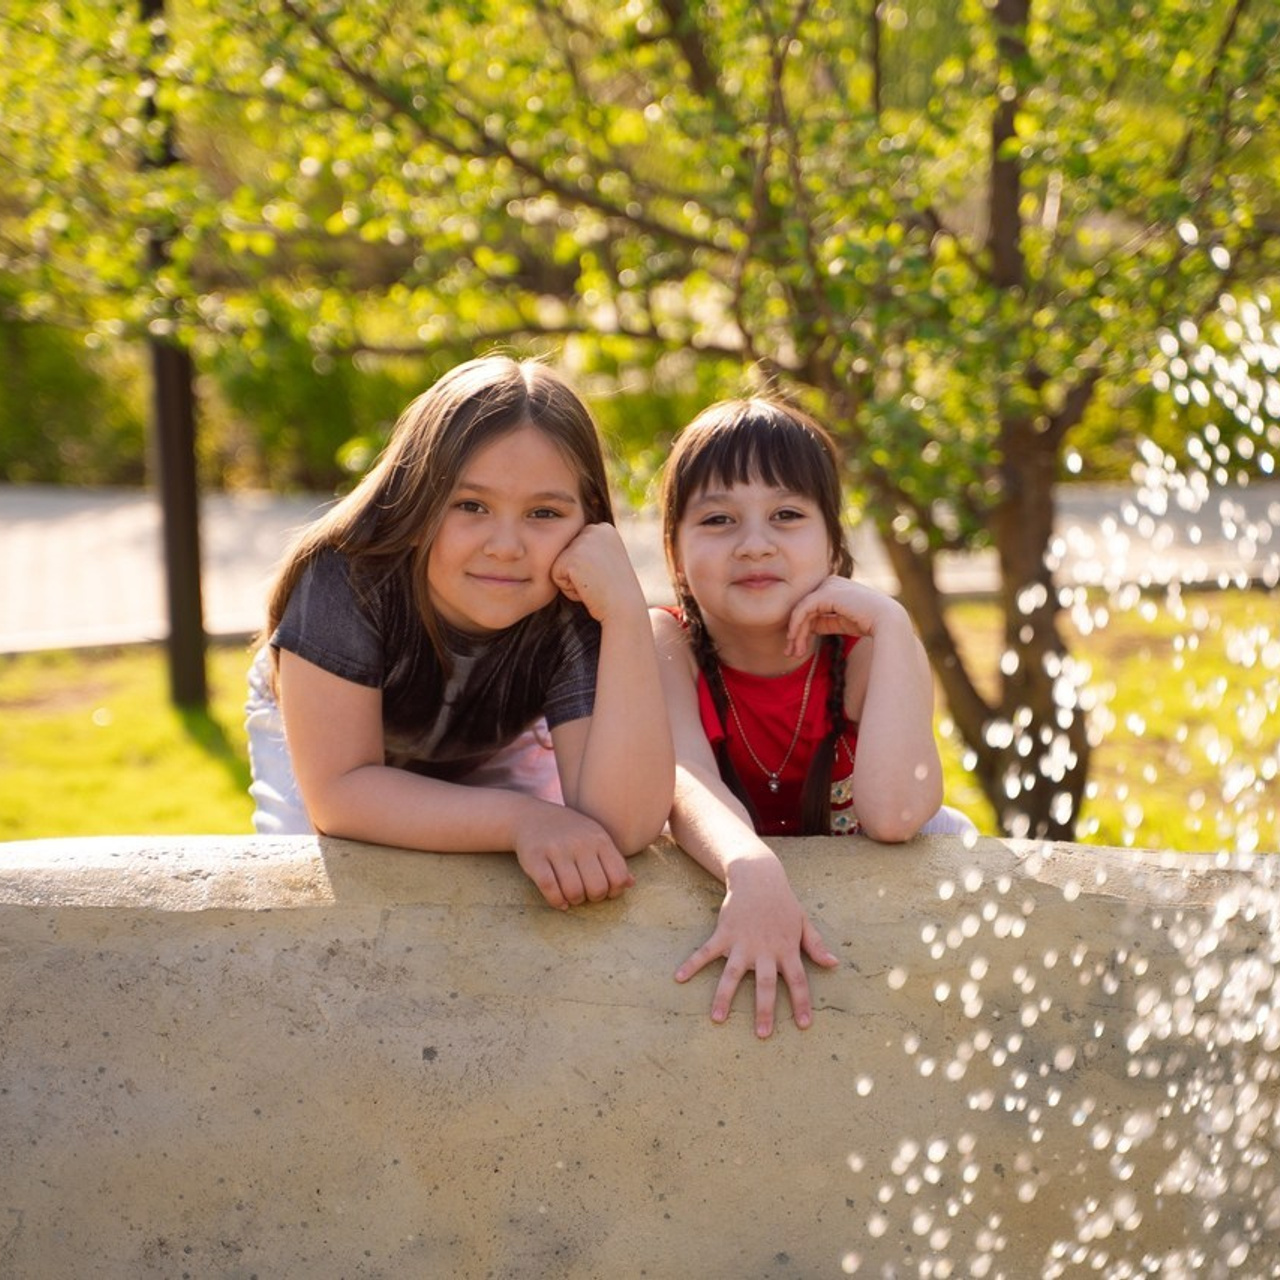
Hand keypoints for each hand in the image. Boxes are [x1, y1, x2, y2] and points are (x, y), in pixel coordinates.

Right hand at [514, 803, 635, 909]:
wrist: (532, 816)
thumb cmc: (570, 832)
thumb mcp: (596, 838)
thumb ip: (613, 860)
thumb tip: (631, 884)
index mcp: (599, 839)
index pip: (618, 876)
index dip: (615, 891)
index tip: (605, 890)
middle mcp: (580, 843)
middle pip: (597, 888)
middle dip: (593, 898)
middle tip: (586, 893)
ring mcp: (557, 849)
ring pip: (574, 891)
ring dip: (574, 901)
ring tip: (572, 897)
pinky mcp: (534, 857)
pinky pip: (549, 888)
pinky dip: (556, 901)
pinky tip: (559, 901)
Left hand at [550, 523, 645, 623]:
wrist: (625, 608)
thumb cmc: (617, 592)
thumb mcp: (608, 562)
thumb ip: (592, 551)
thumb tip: (573, 550)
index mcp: (604, 528)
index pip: (578, 548)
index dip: (589, 568)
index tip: (606, 574)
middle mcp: (593, 530)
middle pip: (567, 553)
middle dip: (580, 573)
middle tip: (600, 581)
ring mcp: (582, 542)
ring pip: (560, 564)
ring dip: (574, 581)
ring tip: (595, 585)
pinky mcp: (570, 559)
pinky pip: (556, 577)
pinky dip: (569, 590)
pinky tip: (588, 589)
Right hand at [675, 853, 838, 1037]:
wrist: (758, 877)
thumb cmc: (782, 902)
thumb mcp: (804, 922)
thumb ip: (816, 945)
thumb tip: (834, 964)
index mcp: (787, 948)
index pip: (798, 981)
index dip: (801, 1003)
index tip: (804, 1025)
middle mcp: (765, 949)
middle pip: (766, 984)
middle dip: (764, 1010)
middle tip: (762, 1034)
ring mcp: (742, 942)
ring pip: (733, 974)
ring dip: (724, 997)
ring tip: (717, 1018)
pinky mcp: (724, 933)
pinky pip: (706, 952)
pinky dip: (692, 964)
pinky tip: (679, 977)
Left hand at [785, 575, 907, 659]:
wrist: (888, 622)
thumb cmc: (870, 624)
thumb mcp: (842, 623)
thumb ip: (825, 621)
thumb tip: (806, 627)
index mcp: (836, 587)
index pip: (811, 607)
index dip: (802, 628)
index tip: (796, 649)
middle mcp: (831, 582)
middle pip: (804, 608)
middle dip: (796, 632)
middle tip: (789, 652)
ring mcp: (829, 585)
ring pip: (802, 610)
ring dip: (796, 633)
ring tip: (793, 652)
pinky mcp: (827, 592)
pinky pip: (804, 609)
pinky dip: (797, 625)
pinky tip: (795, 639)